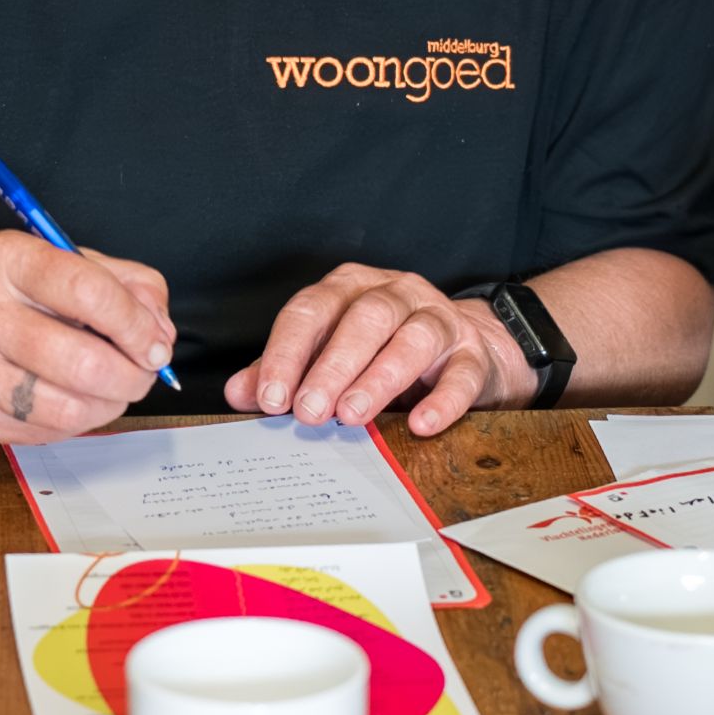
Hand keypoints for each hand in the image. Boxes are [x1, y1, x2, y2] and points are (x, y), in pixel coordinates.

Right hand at [0, 233, 174, 444]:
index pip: (87, 291)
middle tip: (142, 373)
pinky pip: (44, 432)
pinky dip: (77, 422)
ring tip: (113, 389)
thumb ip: (121, 283)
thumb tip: (159, 330)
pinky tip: (76, 402)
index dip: (135, 324)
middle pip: (81, 361)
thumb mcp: (57, 262)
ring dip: (108, 405)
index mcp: (6, 260)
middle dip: (130, 375)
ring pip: (66, 407)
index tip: (155, 343)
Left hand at [232, 264, 505, 435]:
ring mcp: (439, 320)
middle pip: (363, 319)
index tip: (271, 398)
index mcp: (350, 289)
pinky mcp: (473, 353)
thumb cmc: (385, 352)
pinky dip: (442, 400)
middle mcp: (395, 294)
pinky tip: (420, 424)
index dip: (287, 353)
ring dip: (379, 378)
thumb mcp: (331, 355)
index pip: (311, 311)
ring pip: (412, 339)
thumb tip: (239, 393)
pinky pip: (461, 374)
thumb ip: (287, 371)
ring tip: (353, 416)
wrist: (467, 351)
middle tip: (310, 412)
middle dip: (332, 366)